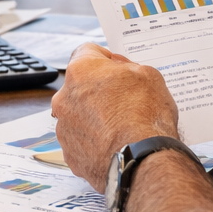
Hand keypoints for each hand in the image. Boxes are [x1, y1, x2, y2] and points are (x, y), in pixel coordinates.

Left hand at [51, 43, 180, 190]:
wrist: (142, 160)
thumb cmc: (145, 116)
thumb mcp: (148, 75)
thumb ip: (128, 66)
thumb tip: (119, 70)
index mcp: (81, 71)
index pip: (87, 51)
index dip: (105, 58)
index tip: (116, 68)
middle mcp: (64, 97)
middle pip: (80, 85)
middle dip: (98, 89)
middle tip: (122, 99)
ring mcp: (64, 128)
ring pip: (78, 114)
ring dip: (94, 116)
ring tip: (120, 126)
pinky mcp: (69, 154)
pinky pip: (81, 140)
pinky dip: (94, 140)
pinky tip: (114, 143)